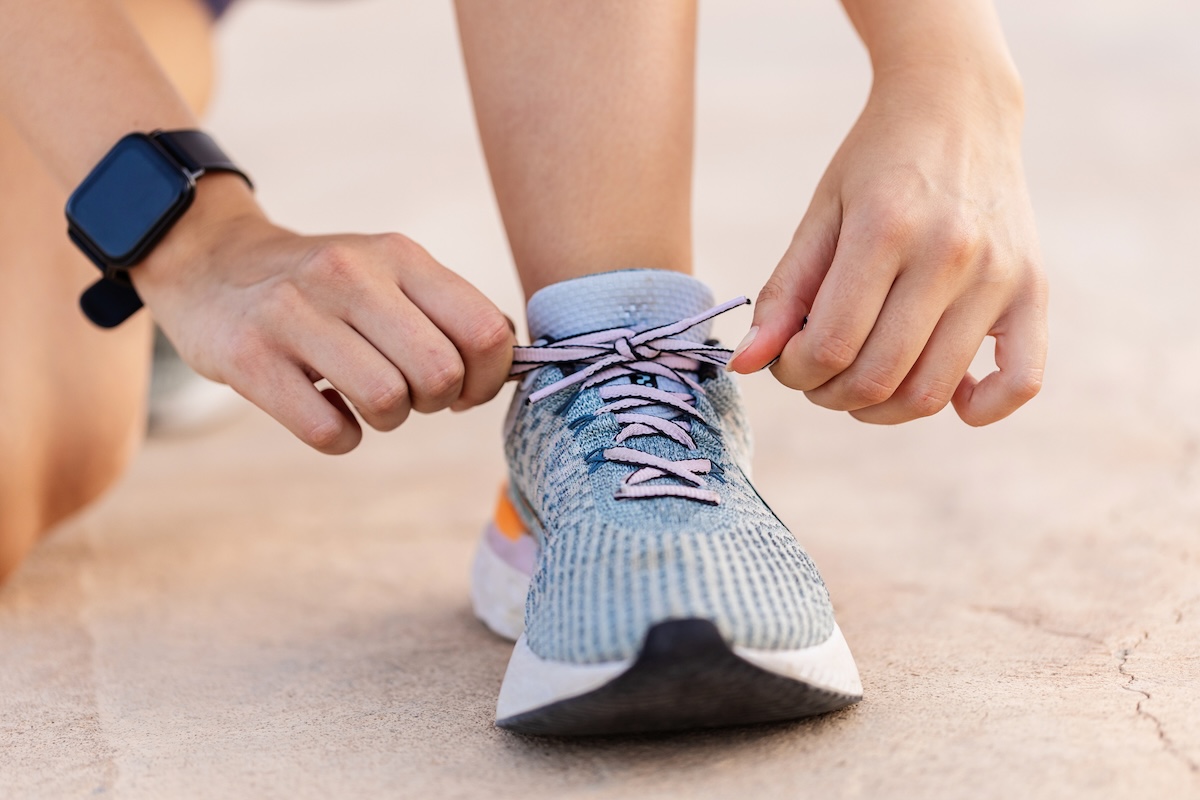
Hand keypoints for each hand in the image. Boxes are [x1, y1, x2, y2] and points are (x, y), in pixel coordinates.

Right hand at [133, 176, 514, 452]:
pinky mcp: (247, 357)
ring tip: (366, 399)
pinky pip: (328, 431)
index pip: (485, 330)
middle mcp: (349, 275)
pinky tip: (327, 410)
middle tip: (410, 393)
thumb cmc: (323, 285)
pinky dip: (340, 435)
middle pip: (440, 373)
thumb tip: (512, 367)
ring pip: (387, 402)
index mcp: (398, 255)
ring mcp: (293, 314)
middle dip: (436, 401)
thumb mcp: (388, 271)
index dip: (488, 378)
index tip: (464, 387)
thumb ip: (449, 311)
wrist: (210, 262)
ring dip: (387, 419)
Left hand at [728, 69, 1047, 425]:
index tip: (787, 359)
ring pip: (931, 392)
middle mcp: (950, 252)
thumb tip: (746, 363)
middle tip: (817, 375)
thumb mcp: (819, 215)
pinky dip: (978, 408)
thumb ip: (783, 292)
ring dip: (881, 410)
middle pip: (878, 377)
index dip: (795, 372)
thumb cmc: (876, 163)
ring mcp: (999, 274)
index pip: (831, 345)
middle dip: (829, 394)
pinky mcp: (1033, 289)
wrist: (958, 105)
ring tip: (861, 381)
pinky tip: (948, 394)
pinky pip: (1020, 382)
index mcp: (885, 228)